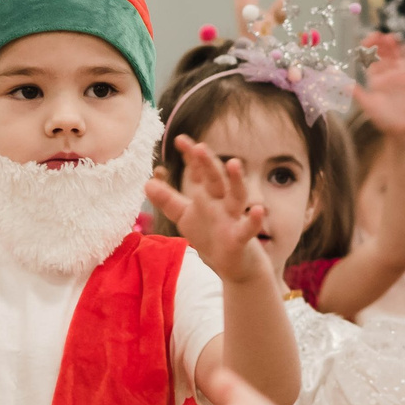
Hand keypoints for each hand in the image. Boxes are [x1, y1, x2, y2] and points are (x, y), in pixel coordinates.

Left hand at [148, 136, 270, 285]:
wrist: (233, 265)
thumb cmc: (210, 236)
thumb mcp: (185, 216)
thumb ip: (168, 200)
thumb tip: (147, 182)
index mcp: (207, 196)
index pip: (198, 173)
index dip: (190, 158)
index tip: (180, 139)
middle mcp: (221, 202)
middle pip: (215, 179)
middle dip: (207, 163)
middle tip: (199, 146)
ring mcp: (233, 218)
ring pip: (237, 196)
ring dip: (236, 180)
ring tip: (234, 163)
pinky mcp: (241, 238)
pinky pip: (249, 228)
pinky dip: (253, 220)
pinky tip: (257, 210)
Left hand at [354, 32, 404, 134]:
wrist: (403, 129)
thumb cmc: (383, 119)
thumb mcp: (368, 104)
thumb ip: (356, 92)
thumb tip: (339, 83)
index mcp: (375, 80)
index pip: (370, 60)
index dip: (368, 49)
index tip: (367, 40)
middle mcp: (387, 75)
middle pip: (384, 54)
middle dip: (381, 44)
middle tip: (379, 34)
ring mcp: (401, 75)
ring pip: (398, 55)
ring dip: (395, 46)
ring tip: (391, 38)